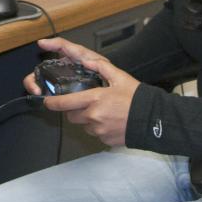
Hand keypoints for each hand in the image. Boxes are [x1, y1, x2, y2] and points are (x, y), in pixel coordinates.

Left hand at [22, 38, 138, 147]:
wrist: (153, 120)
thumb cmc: (137, 98)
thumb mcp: (120, 77)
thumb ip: (102, 67)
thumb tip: (86, 61)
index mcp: (95, 99)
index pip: (65, 103)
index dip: (53, 103)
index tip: (47, 101)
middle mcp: (94, 116)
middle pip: (71, 116)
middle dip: (72, 110)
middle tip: (83, 103)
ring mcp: (98, 130)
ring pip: (82, 125)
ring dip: (86, 119)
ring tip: (101, 111)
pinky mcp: (104, 140)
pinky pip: (94, 133)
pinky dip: (97, 128)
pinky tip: (109, 120)